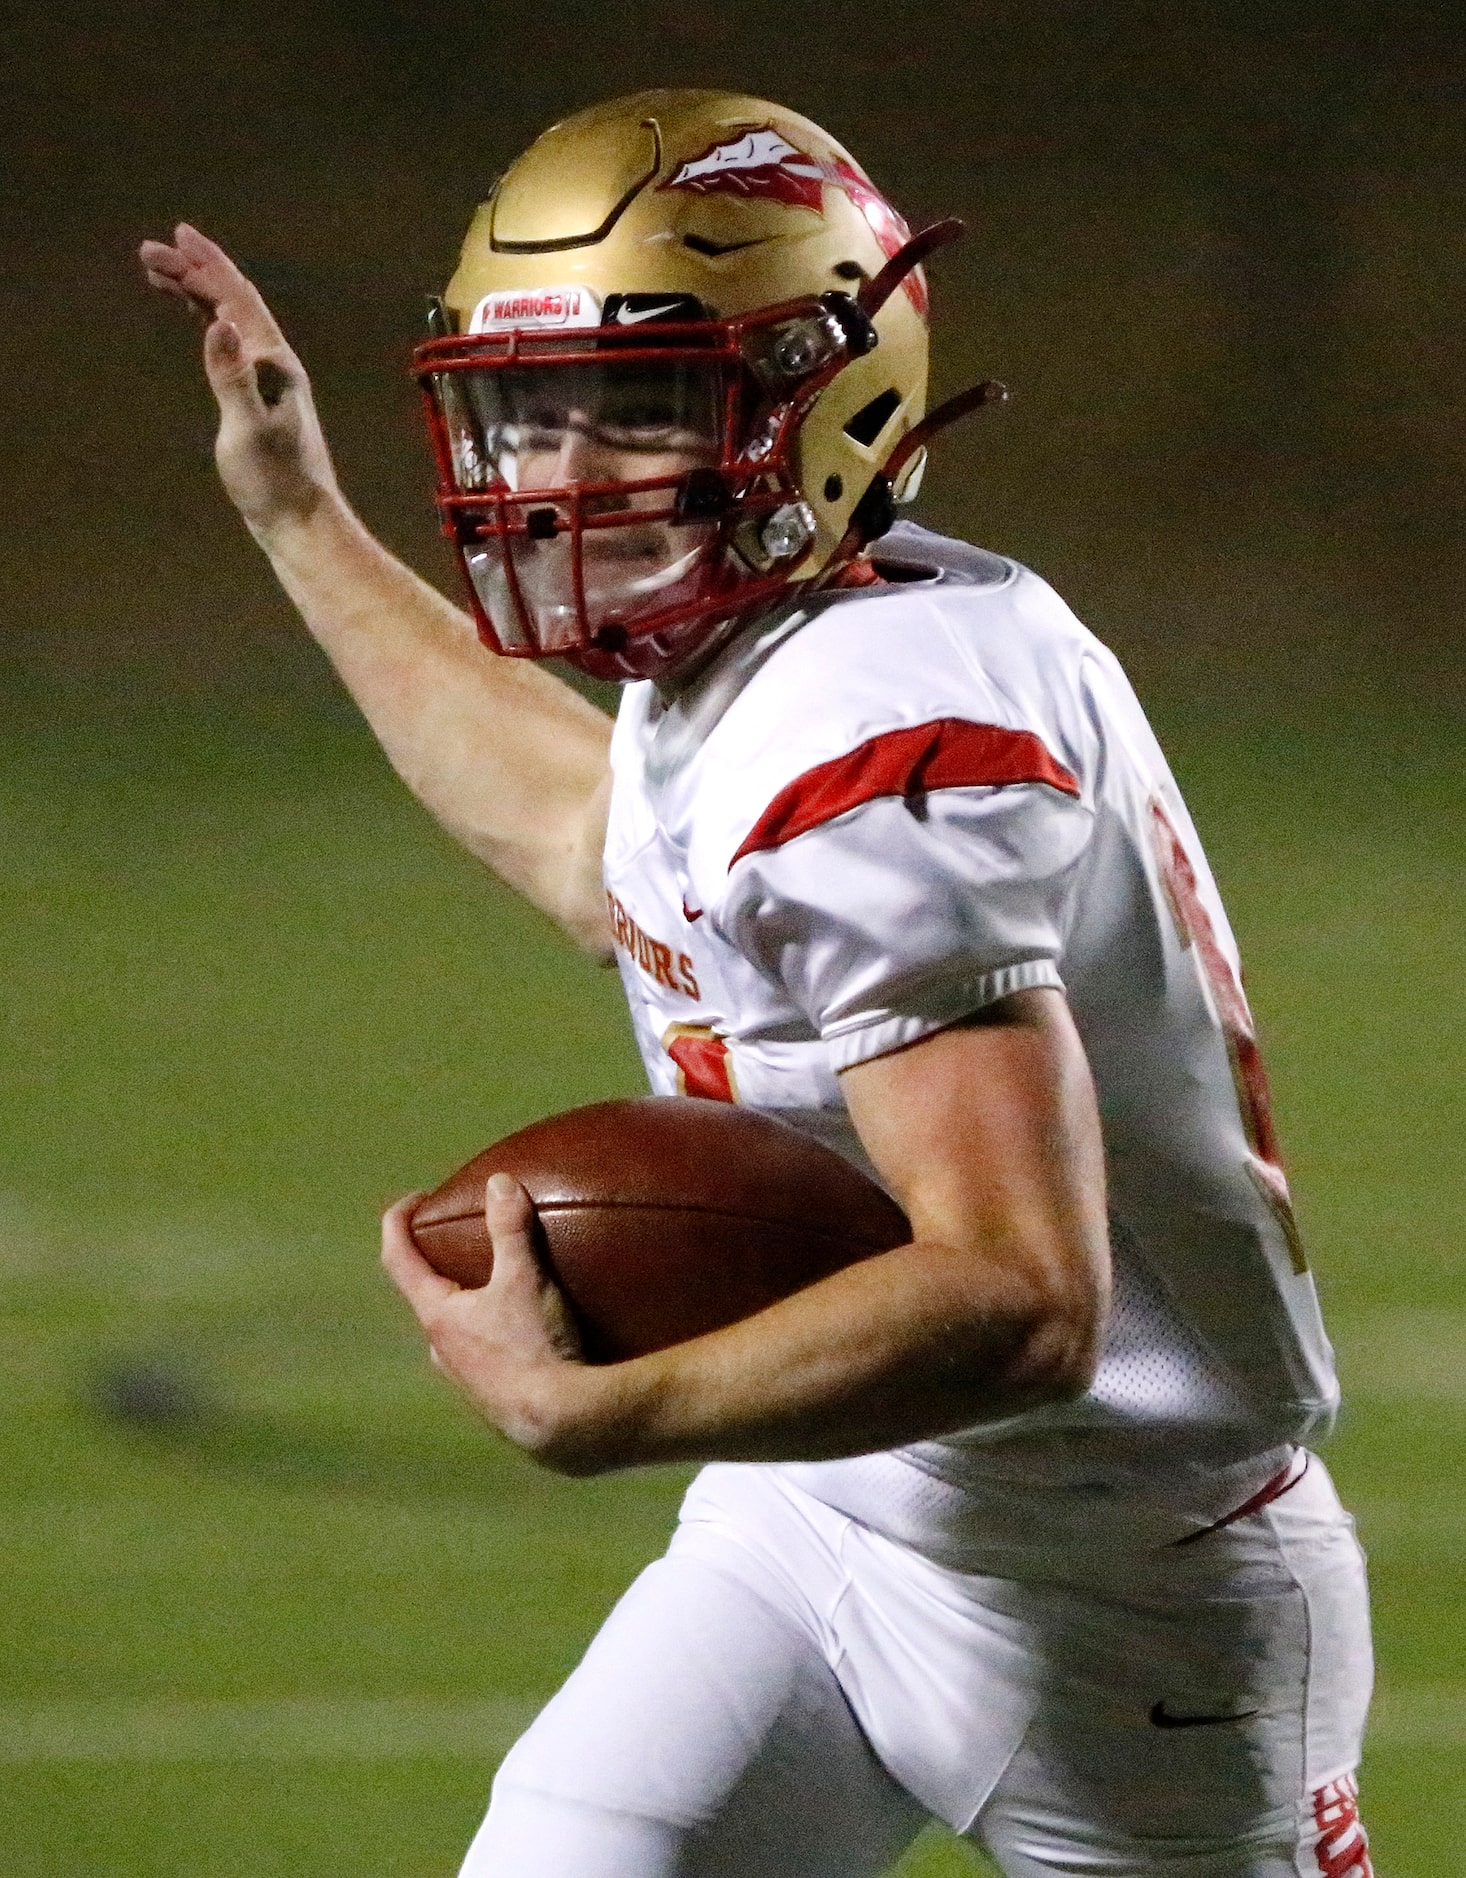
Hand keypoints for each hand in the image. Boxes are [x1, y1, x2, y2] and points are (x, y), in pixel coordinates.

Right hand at [138, 223, 338, 542]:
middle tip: (151, 251)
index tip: (171, 239)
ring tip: (162, 275)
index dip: (205, 266)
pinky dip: (209, 327)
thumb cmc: (276, 483)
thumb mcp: (247, 430)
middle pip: (232, 303)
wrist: (301, 522)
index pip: (235, 300)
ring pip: (230, 323)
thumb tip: (217, 324)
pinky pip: (231, 349)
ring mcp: (269, 383)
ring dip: (199, 296)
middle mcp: (275, 366)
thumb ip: (231, 376)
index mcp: (275, 364)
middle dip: (194, 272)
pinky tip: (197, 324)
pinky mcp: (260, 402)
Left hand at [382, 1174, 603, 1471]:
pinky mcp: (493, 1397)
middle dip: (440, 1265)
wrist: (561, 1426)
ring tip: (503, 1285)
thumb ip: (510, 1228)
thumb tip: (500, 1183)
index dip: (399, 1222)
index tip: (416, 1200)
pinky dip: (498, 1331)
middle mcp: (443, 1349)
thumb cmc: (535, 1348)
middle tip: (464, 1241)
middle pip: (426, 1297)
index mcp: (438, 1316)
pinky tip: (534, 1330)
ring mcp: (466, 1378)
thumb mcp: (525, 1279)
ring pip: (457, 1330)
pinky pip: (486, 1354)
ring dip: (470, 1303)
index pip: (398, 1259)